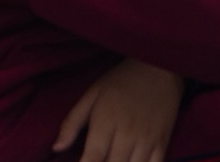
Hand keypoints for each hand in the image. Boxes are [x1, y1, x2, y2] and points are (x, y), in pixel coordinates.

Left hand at [54, 57, 183, 161]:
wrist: (159, 67)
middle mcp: (127, 134)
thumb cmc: (121, 81)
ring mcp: (147, 140)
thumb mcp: (92, 94)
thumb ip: (72, 123)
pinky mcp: (163, 142)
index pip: (92, 158)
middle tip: (97, 161)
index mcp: (106, 121)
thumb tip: (56, 147)